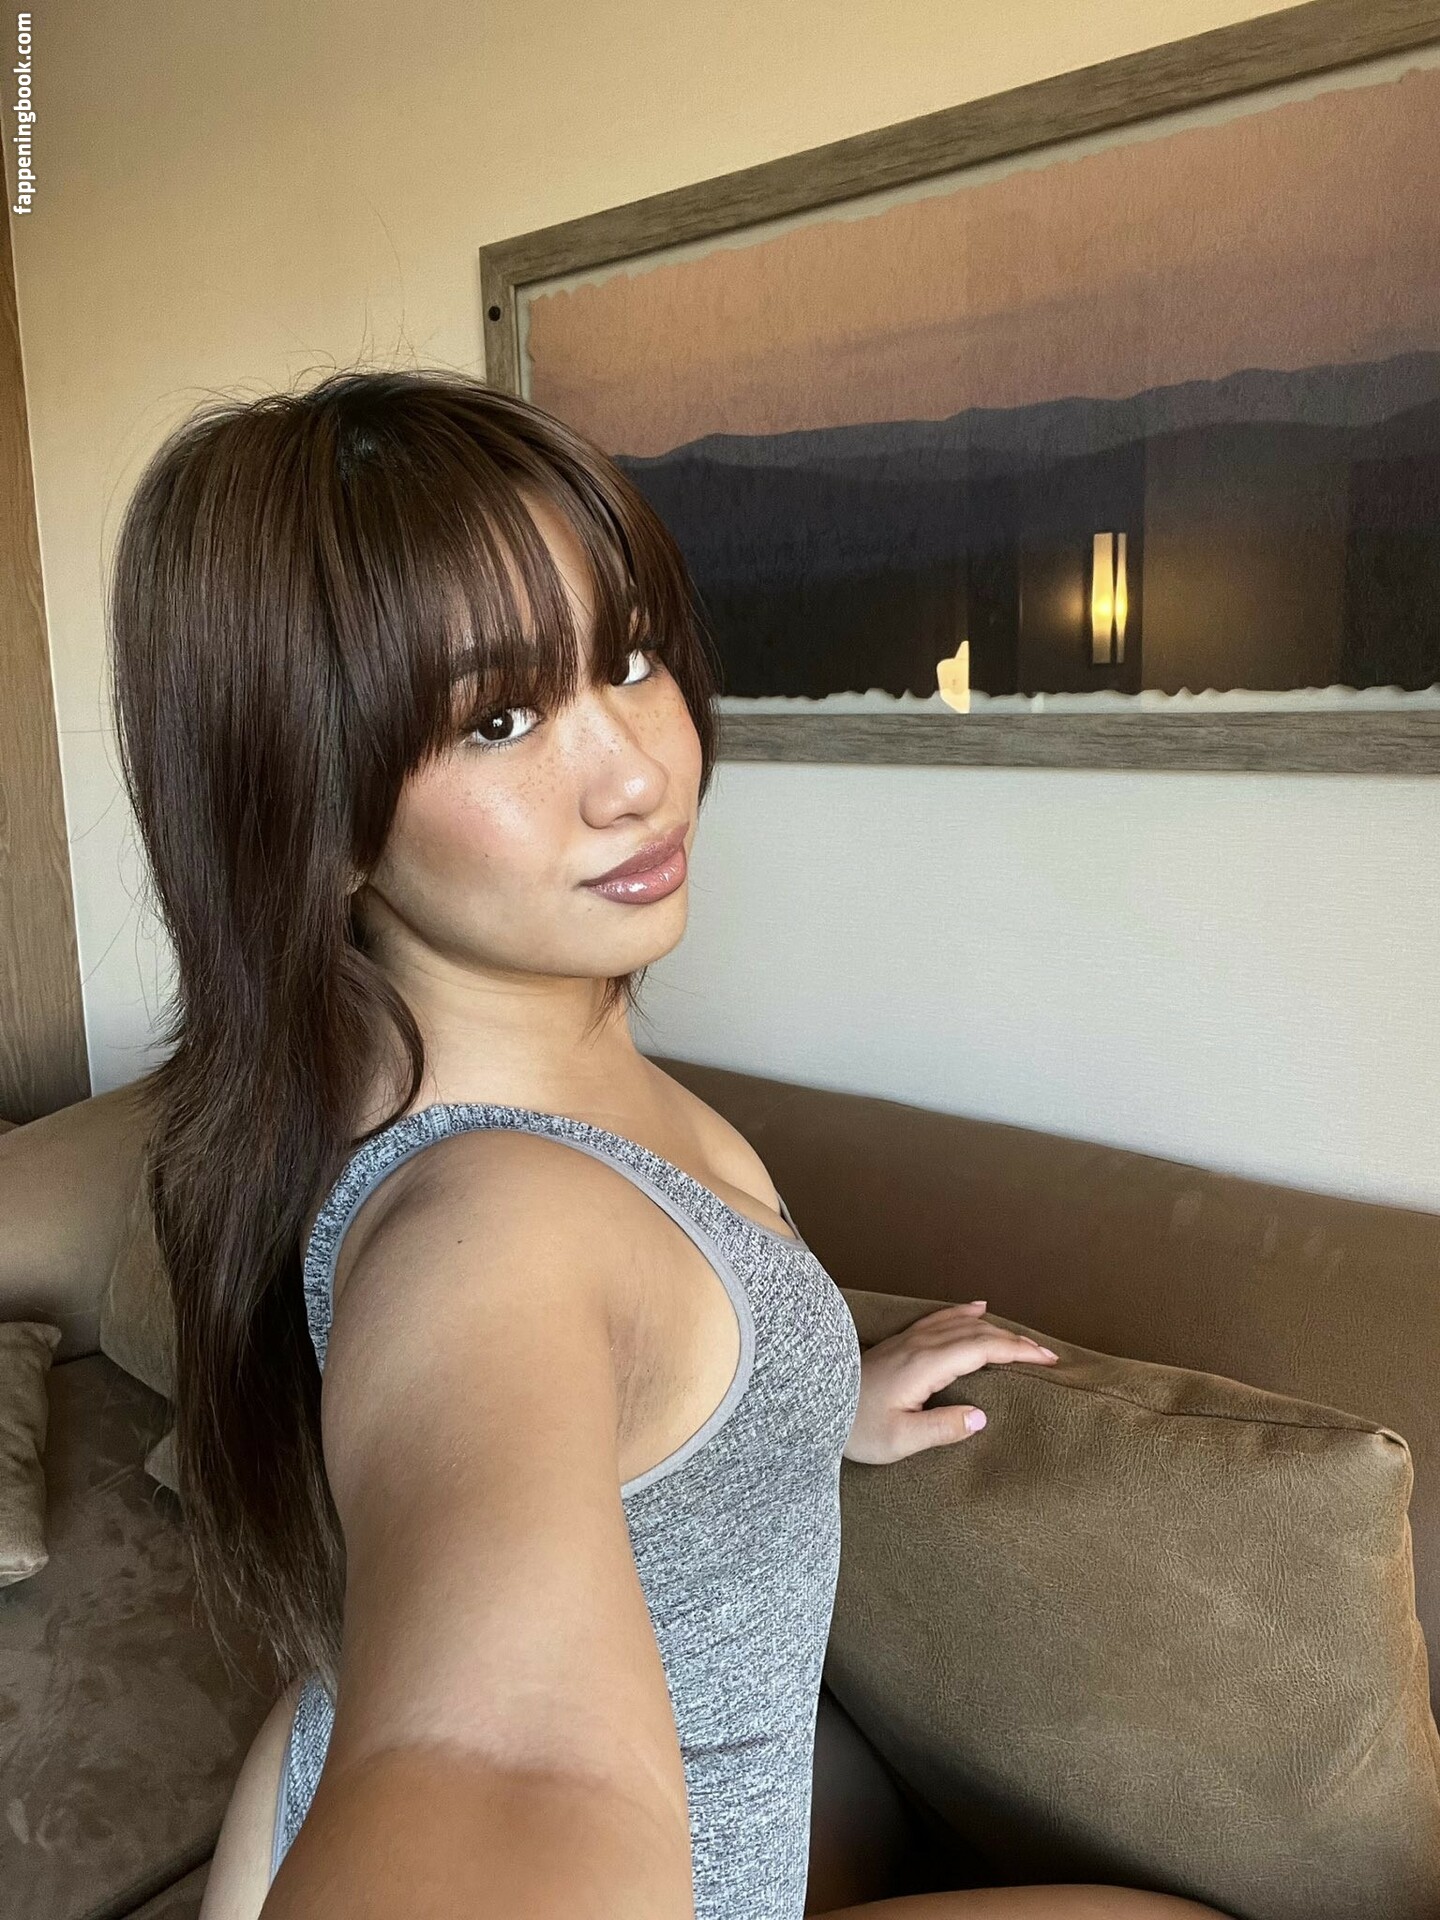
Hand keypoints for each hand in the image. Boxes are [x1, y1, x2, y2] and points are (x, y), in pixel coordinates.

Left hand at [842, 1301, 1057, 1464]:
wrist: (815, 1405)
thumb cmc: (856, 1428)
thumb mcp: (899, 1440)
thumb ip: (941, 1429)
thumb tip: (981, 1417)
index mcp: (925, 1365)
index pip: (982, 1349)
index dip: (1018, 1351)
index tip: (1047, 1358)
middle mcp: (920, 1345)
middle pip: (977, 1333)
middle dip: (1015, 1340)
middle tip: (1047, 1353)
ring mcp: (909, 1340)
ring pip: (961, 1323)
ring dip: (996, 1328)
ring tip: (1023, 1338)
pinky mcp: (901, 1344)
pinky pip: (941, 1319)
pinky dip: (965, 1313)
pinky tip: (977, 1308)